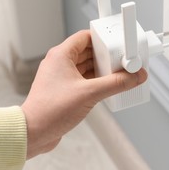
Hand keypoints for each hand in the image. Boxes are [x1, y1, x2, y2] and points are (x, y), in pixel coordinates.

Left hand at [21, 30, 146, 158]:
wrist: (34, 133)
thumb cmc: (50, 110)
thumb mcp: (90, 93)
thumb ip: (116, 84)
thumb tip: (134, 76)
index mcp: (61, 55)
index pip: (85, 36)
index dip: (103, 38)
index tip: (117, 43)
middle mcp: (59, 63)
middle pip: (88, 51)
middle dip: (105, 56)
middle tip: (121, 60)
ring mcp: (60, 77)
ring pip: (86, 66)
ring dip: (101, 70)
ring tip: (117, 74)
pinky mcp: (63, 91)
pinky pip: (83, 80)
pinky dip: (95, 81)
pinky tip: (107, 87)